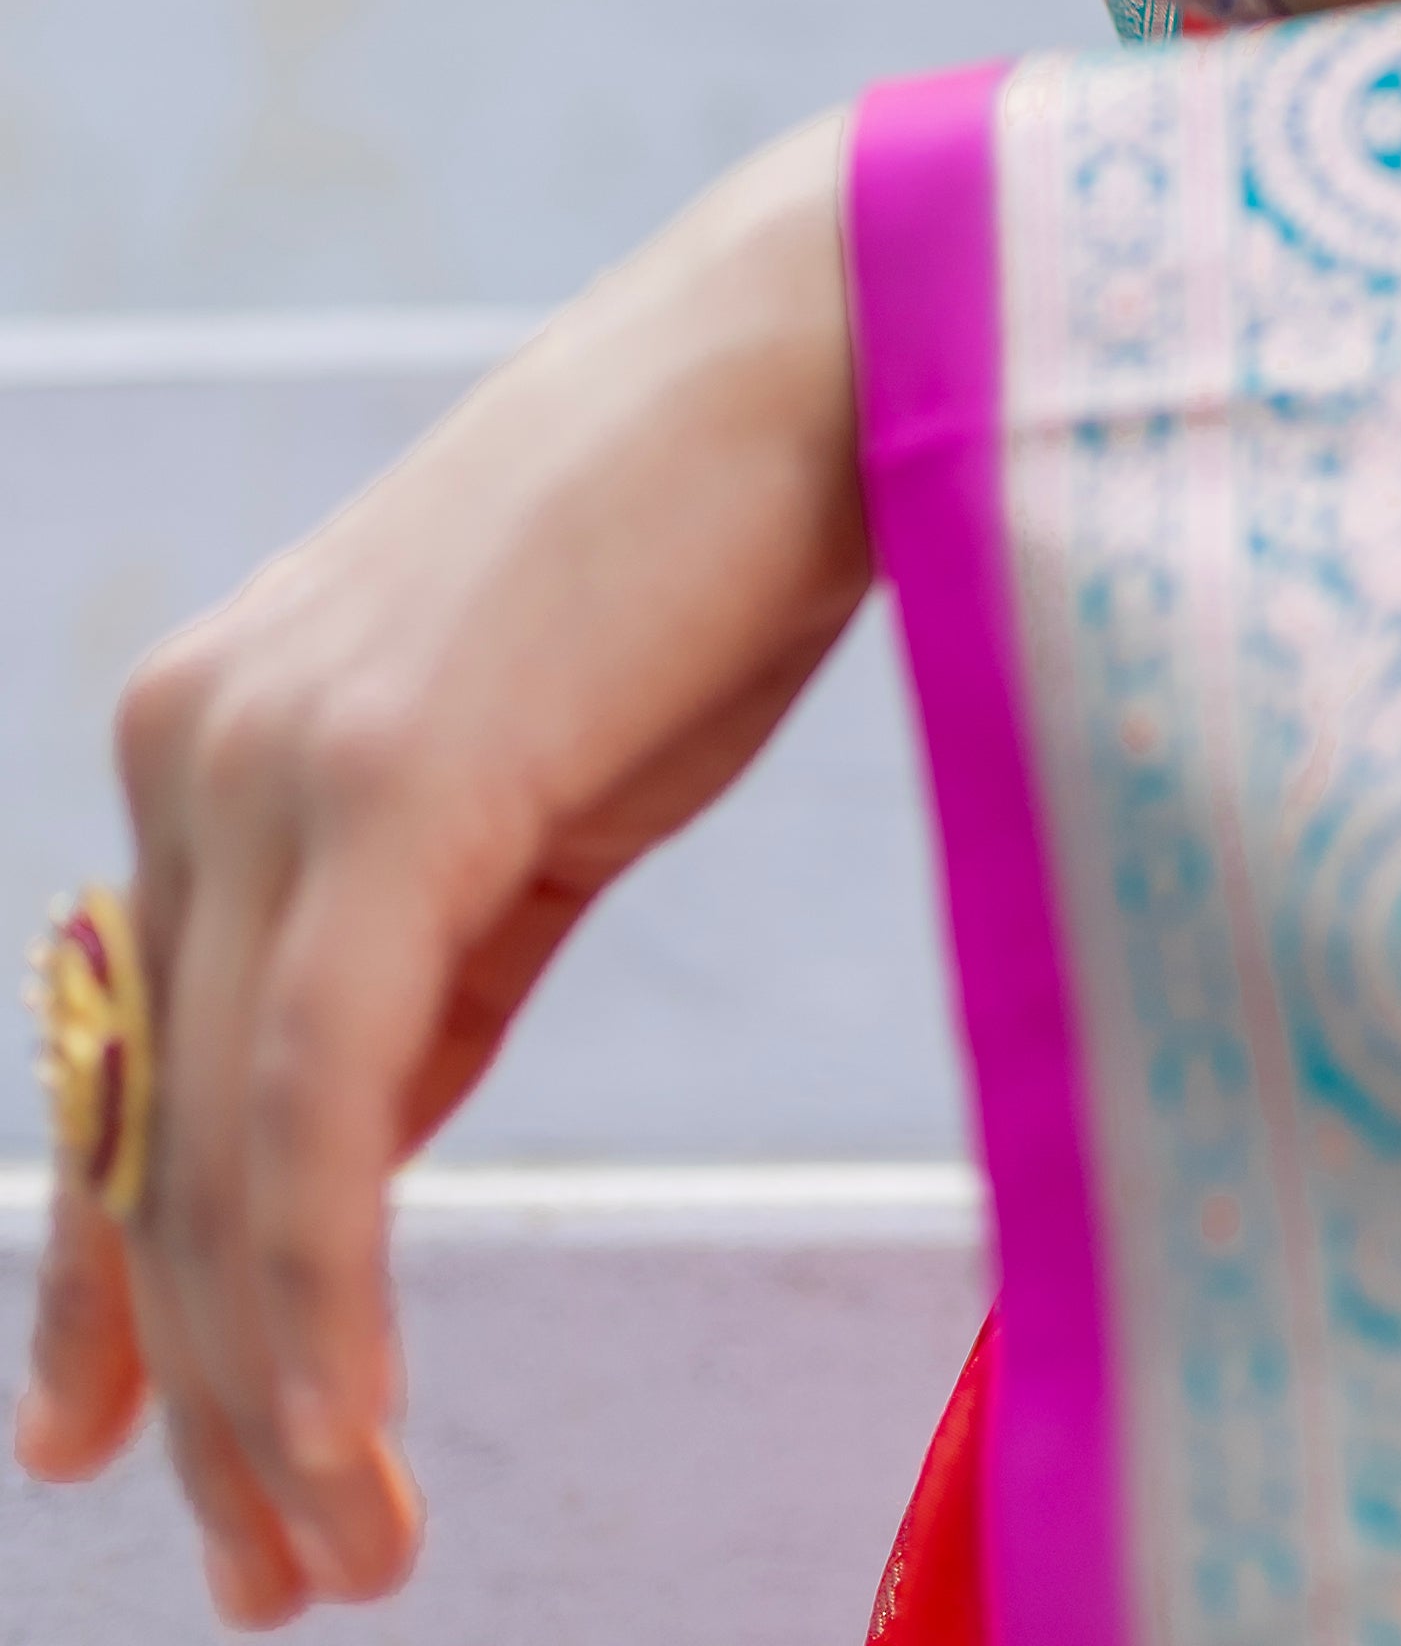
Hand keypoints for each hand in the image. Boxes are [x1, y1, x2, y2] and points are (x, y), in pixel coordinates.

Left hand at [14, 121, 868, 1619]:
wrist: (832, 343)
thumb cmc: (715, 553)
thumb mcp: (534, 799)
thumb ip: (424, 972)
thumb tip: (350, 1164)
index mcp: (215, 735)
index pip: (128, 1068)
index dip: (108, 1279)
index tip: (102, 1446)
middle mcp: (194, 742)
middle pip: (154, 1136)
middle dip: (198, 1383)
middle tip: (266, 1576)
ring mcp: (269, 756)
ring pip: (215, 1150)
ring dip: (268, 1387)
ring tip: (331, 1554)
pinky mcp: (378, 789)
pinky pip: (311, 1103)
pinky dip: (322, 1295)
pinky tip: (350, 1431)